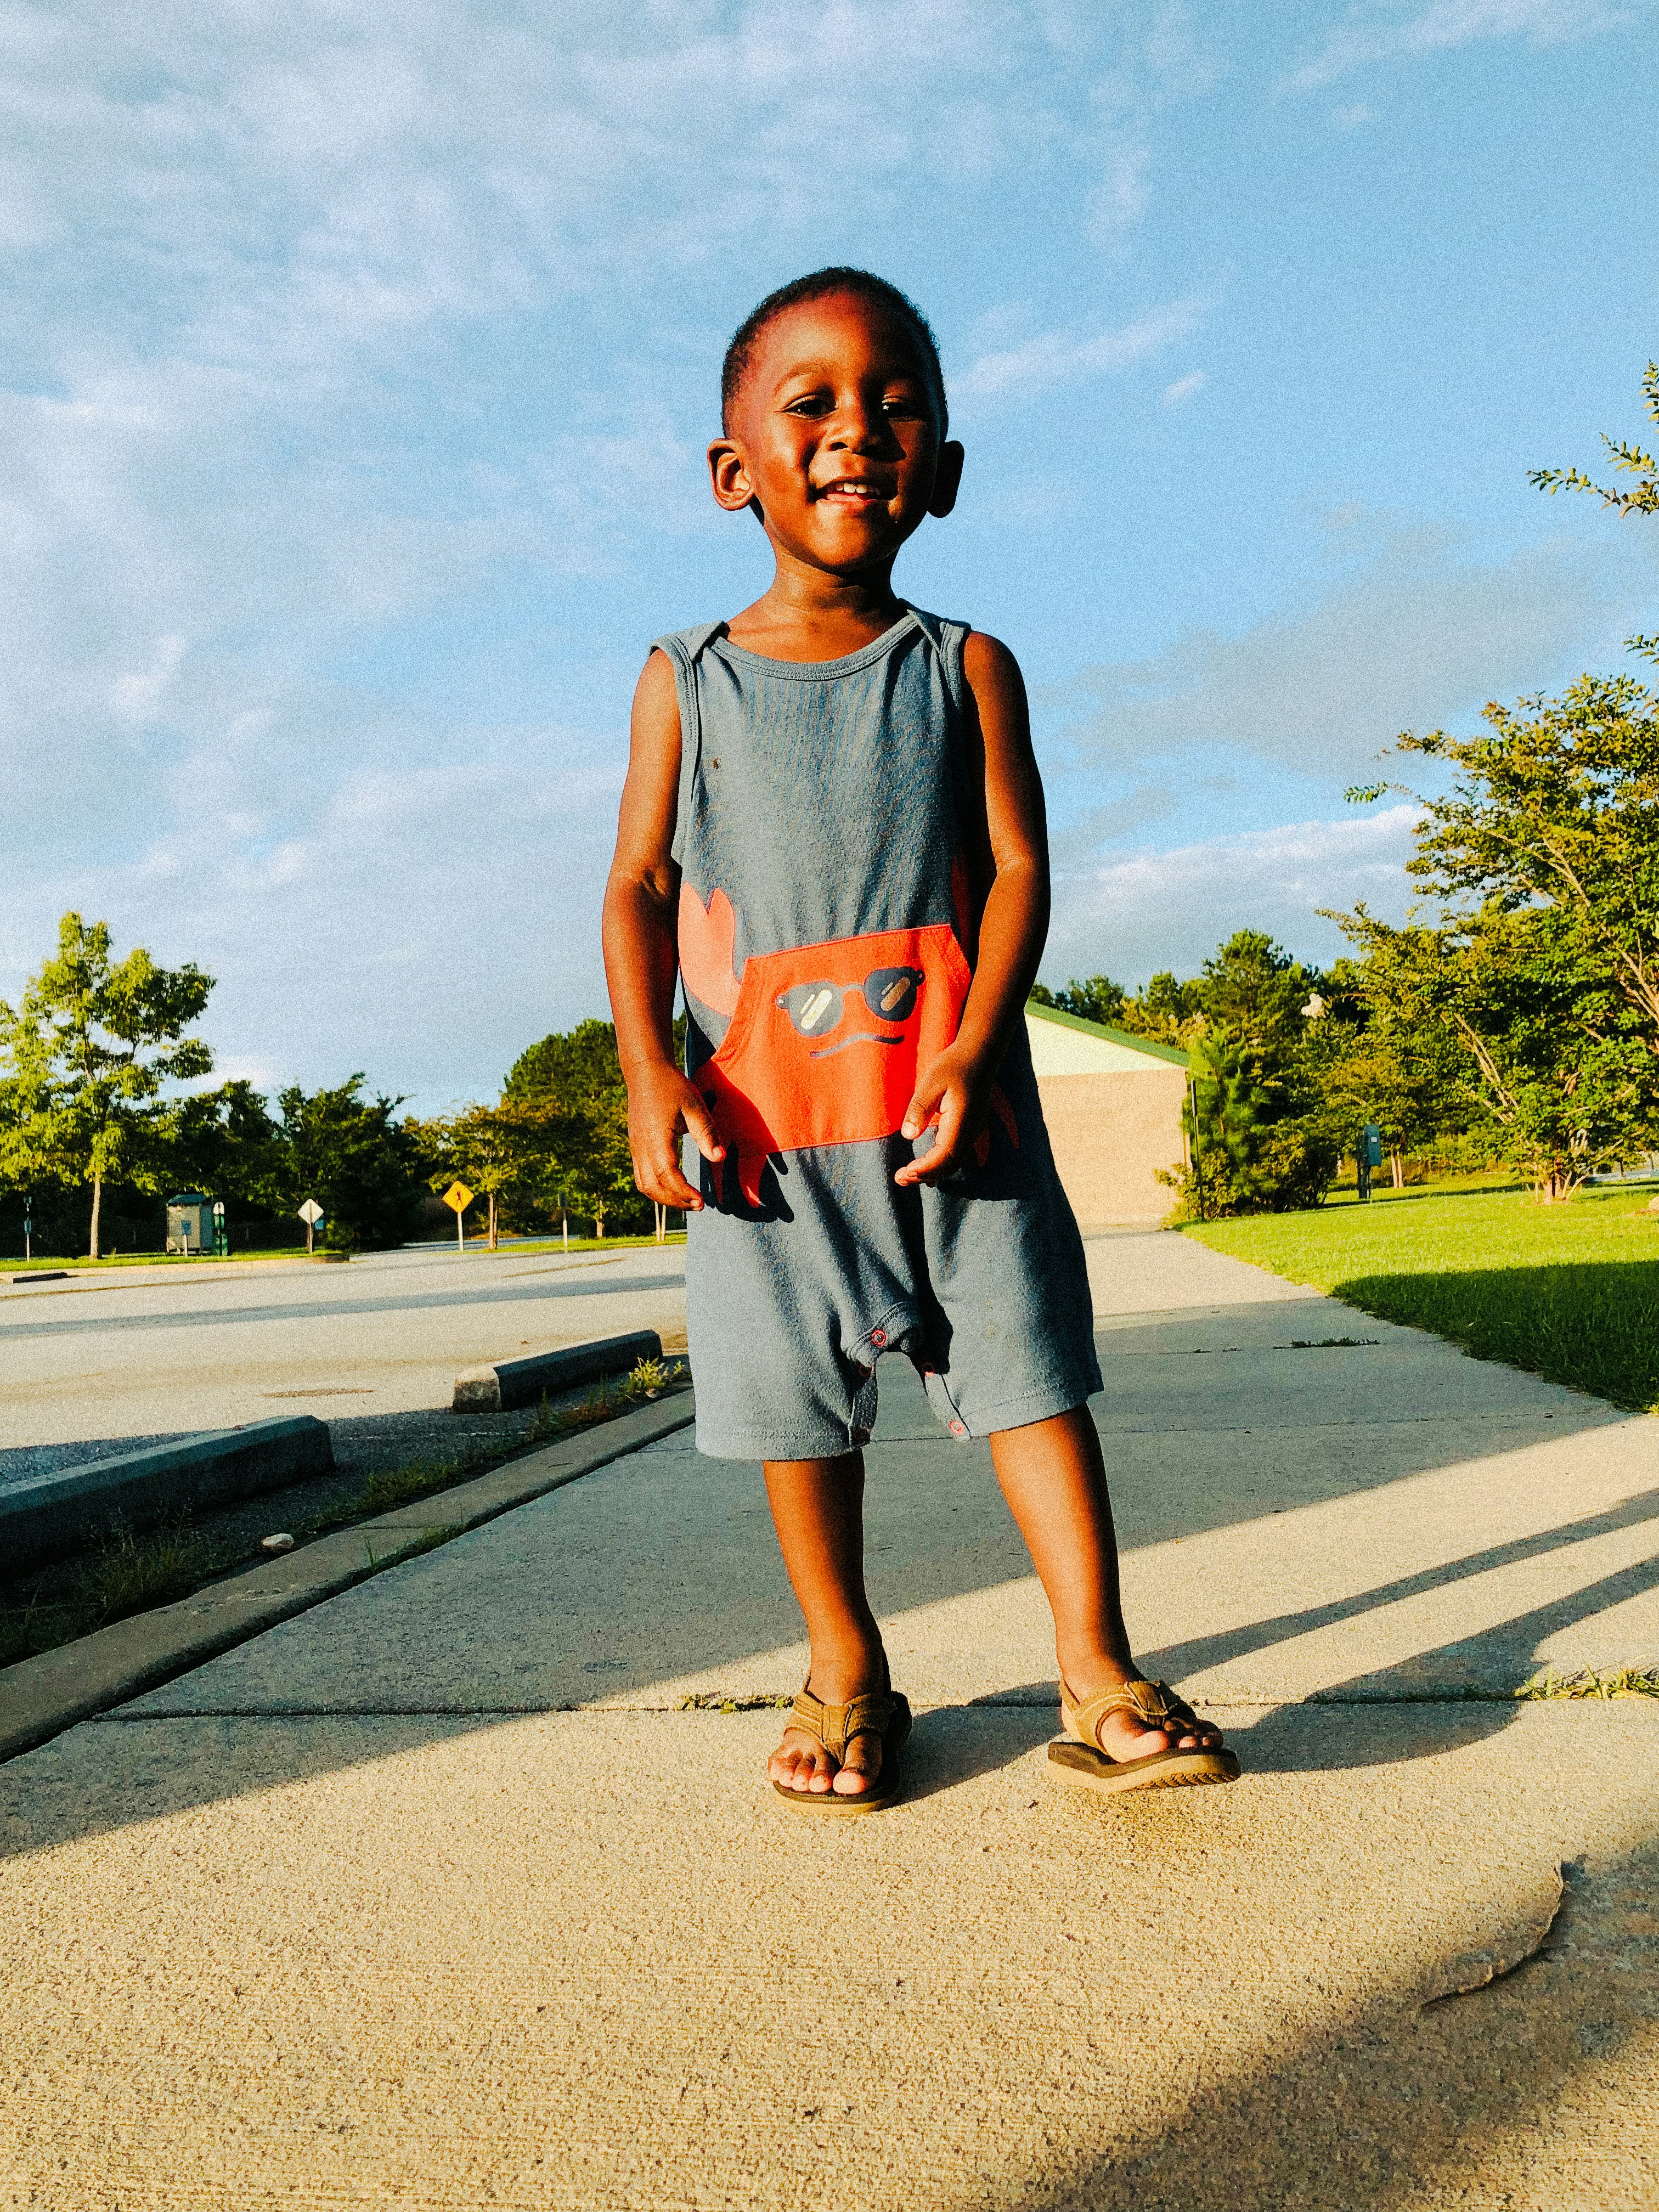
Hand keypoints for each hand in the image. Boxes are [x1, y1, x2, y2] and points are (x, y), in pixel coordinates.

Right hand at [626, 1061, 724, 1210]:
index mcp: (657, 1139)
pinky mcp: (635, 1147)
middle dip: (676, 1201)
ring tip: (687, 1200)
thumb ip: (706, 1133)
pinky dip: (656, 1188)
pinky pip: (641, 1176)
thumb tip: (720, 1157)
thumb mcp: (694, 1106)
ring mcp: (636, 1149)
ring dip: (665, 1198)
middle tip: (699, 1205)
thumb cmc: (672, 1086)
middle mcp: (642, 1148)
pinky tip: (672, 1187)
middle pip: (653, 1187)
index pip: (668, 1176)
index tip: (702, 1201)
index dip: (684, 1192)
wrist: (645, 1072)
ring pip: (644, 1185)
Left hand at [893, 1043, 989, 1187]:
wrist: (978, 1055)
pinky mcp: (969, 1127)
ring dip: (932, 1171)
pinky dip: (939, 1163)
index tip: (906, 1172)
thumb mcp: (930, 1083)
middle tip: (899, 1178)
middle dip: (925, 1175)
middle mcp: (970, 1131)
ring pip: (953, 1161)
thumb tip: (909, 1135)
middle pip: (949, 1164)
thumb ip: (920, 1109)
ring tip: (908, 1176)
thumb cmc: (953, 1066)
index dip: (925, 1168)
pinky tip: (924, 1166)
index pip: (944, 1155)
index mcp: (961, 1121)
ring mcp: (972, 1130)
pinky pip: (955, 1152)